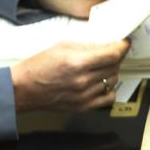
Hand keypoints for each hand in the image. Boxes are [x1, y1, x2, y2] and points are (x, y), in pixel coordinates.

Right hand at [10, 39, 129, 111]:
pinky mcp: (85, 107)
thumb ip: (84, 46)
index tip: (124, 43)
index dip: (122, 47)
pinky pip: (109, 97)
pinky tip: (100, 82)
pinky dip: (109, 88)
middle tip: (108, 52)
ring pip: (113, 81)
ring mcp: (85, 96)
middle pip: (114, 67)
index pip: (112, 55)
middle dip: (114, 57)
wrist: (25, 88)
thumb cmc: (38, 66)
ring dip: (110, 71)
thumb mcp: (60, 46)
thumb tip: (104, 45)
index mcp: (77, 62)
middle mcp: (83, 80)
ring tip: (98, 67)